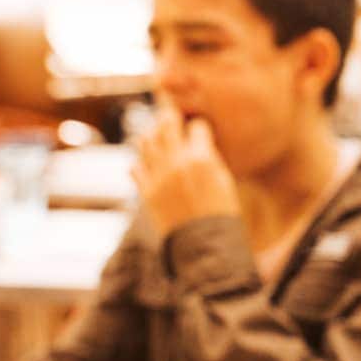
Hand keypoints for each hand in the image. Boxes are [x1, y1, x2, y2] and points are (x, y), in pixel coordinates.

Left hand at [133, 93, 240, 235]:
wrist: (206, 247)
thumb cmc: (223, 214)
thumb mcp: (224, 181)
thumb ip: (209, 157)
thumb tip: (198, 142)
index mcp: (201, 159)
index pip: (196, 125)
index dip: (199, 125)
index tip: (199, 127)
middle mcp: (177, 163)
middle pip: (167, 123)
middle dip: (170, 115)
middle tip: (171, 114)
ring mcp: (158, 177)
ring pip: (146, 141)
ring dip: (151, 135)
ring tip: (156, 136)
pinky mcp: (146, 192)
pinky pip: (136, 166)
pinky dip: (141, 161)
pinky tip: (147, 162)